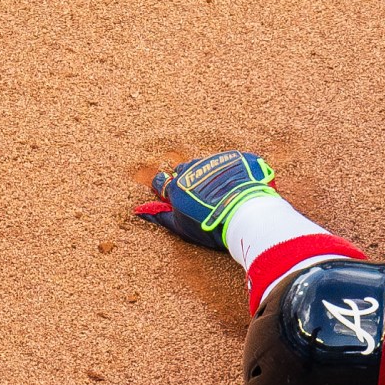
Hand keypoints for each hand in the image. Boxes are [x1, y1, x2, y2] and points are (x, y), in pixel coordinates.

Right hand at [135, 151, 277, 250]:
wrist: (247, 214)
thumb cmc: (211, 226)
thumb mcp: (181, 226)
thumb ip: (160, 216)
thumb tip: (138, 211)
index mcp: (176, 185)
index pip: (161, 181)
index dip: (166, 188)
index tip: (173, 195)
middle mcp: (193, 169)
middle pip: (184, 170)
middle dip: (189, 180)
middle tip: (202, 197)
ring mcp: (216, 161)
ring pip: (207, 165)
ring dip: (212, 175)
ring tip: (224, 192)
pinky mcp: (238, 159)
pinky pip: (232, 163)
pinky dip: (234, 172)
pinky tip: (241, 186)